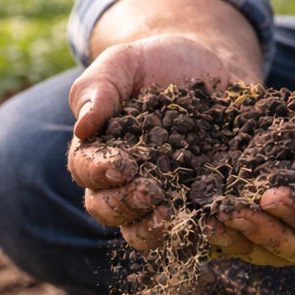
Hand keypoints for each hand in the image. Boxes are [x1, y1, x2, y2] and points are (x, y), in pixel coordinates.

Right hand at [68, 35, 240, 250]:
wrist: (210, 63)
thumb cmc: (156, 62)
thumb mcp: (123, 63)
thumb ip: (98, 88)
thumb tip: (83, 125)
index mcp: (98, 152)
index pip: (85, 171)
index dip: (98, 174)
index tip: (122, 165)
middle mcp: (123, 184)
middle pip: (108, 211)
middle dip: (126, 205)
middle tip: (152, 192)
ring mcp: (161, 198)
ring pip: (142, 233)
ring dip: (153, 229)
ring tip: (173, 213)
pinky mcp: (197, 205)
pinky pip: (190, 231)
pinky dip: (199, 232)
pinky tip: (212, 221)